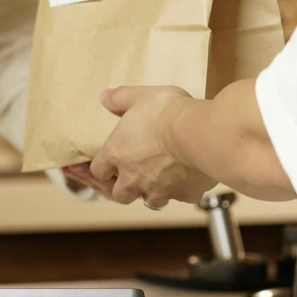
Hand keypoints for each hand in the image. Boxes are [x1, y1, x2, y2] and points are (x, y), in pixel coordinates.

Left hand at [82, 86, 218, 207]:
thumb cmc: (168, 112)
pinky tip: (185, 182)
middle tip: (123, 182)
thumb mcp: (140, 96)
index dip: (99, 168)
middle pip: (118, 194)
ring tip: (154, 184)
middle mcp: (133, 177)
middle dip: (120, 189)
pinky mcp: (183, 194)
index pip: (97, 170)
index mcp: (117, 153)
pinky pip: (179, 197)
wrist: (199, 132)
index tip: (101, 167)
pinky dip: (181, 191)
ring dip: (149, 193)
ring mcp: (158, 189)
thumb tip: (104, 97)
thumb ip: (120, 98)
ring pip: (148, 201)